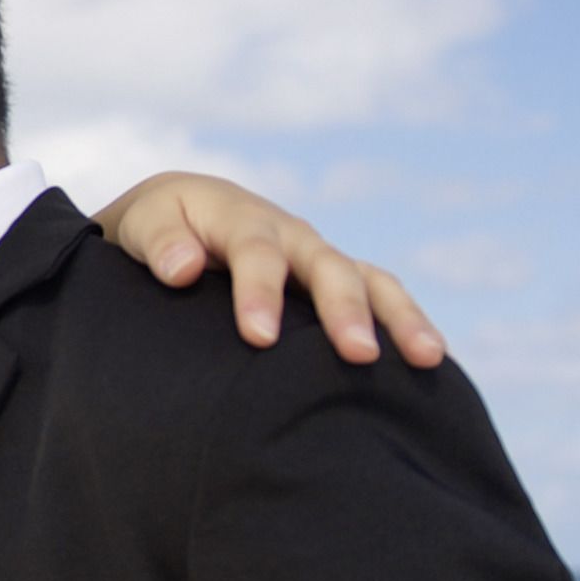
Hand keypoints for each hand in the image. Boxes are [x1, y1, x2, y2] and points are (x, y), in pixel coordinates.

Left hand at [95, 171, 446, 368]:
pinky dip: (408, 325)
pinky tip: (434, 365)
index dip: (260, 292)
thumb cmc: (160, 230)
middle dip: (345, 310)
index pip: (256, 252)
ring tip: (427, 357)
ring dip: (400, 317)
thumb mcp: (145, 226)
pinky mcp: (337, 282)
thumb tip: (182, 269)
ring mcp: (321, 258)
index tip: (259, 337)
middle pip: (328, 267)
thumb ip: (160, 243)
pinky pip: (382, 298)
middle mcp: (292, 236)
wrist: (184, 216)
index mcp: (240, 219)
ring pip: (370, 281)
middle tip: (358, 355)